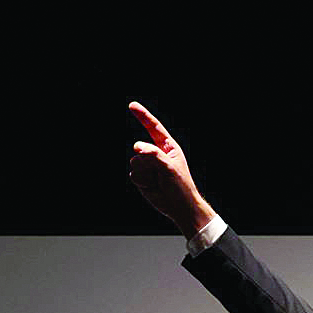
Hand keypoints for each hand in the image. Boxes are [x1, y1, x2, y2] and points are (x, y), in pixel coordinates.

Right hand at [128, 102, 215, 235]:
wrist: (179, 207)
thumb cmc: (180, 186)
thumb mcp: (169, 167)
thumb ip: (153, 154)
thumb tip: (136, 147)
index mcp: (168, 147)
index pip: (153, 127)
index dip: (143, 116)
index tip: (132, 105)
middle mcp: (156, 154)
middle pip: (140, 148)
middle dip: (147, 161)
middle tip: (161, 173)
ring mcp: (148, 165)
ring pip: (135, 162)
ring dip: (146, 173)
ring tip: (158, 181)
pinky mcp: (142, 177)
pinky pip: (134, 174)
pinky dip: (142, 181)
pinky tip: (153, 186)